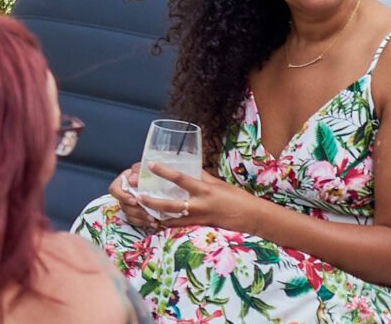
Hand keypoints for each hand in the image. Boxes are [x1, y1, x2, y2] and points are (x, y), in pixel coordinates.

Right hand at [108, 166, 169, 232]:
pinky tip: (155, 223)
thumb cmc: (152, 172)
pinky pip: (136, 222)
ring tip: (154, 220)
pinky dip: (145, 223)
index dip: (122, 196)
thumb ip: (138, 170)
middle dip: (136, 210)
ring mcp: (130, 205)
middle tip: (148, 213)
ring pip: (129, 215)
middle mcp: (124, 194)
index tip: (134, 201)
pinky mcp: (137, 214)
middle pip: (122, 205)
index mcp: (123, 182)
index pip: (114, 190)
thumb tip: (132, 180)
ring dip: (141, 218)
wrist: (165, 182)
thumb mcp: (145, 168)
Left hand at [132, 161, 248, 233]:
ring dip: (155, 215)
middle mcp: (200, 205)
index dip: (163, 171)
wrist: (252, 217)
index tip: (149, 164)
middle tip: (137, 195)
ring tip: (140, 209)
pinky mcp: (200, 227)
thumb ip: (199, 175)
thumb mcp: (217, 183)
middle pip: (170, 204)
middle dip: (152, 201)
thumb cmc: (235, 197)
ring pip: (172, 219)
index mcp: (204, 189)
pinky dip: (166, 224)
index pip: (180, 178)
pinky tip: (154, 220)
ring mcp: (199, 218)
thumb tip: (185, 164)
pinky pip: (179, 226)